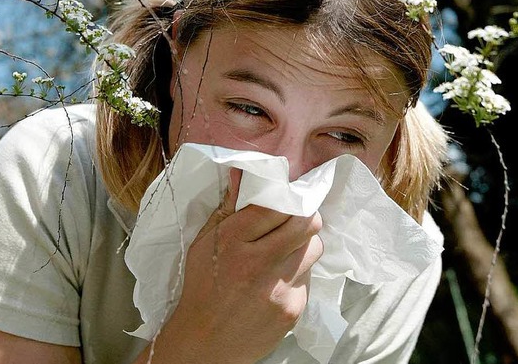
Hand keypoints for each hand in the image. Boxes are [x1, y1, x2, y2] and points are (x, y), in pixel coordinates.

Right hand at [151, 167, 323, 363]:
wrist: (205, 343)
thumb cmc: (202, 287)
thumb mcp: (204, 243)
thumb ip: (228, 209)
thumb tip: (243, 174)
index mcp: (233, 240)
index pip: (277, 204)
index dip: (287, 197)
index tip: (287, 197)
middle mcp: (259, 262)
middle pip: (307, 223)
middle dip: (304, 215)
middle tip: (295, 218)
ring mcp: (280, 288)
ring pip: (314, 249)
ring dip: (303, 244)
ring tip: (285, 251)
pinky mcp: (294, 309)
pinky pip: (308, 278)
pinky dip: (297, 273)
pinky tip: (277, 280)